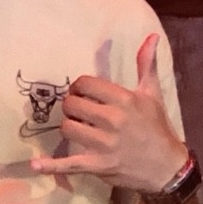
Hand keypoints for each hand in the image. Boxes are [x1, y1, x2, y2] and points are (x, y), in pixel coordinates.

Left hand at [29, 34, 187, 193]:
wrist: (167, 167)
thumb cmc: (157, 128)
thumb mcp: (152, 94)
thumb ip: (146, 64)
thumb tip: (151, 36)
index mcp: (124, 100)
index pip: (85, 84)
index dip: (79, 87)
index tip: (82, 94)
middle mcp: (113, 120)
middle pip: (72, 105)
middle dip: (72, 106)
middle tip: (79, 112)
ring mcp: (105, 144)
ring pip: (68, 128)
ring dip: (68, 127)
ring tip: (77, 128)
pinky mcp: (98, 165)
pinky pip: (69, 164)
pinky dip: (51, 166)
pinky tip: (35, 164)